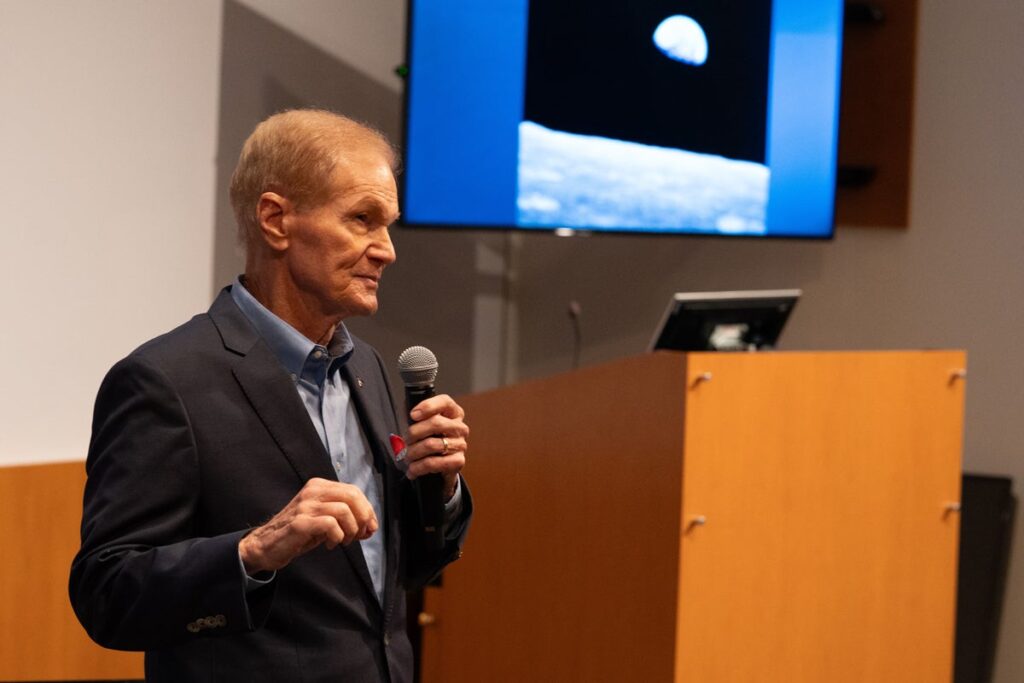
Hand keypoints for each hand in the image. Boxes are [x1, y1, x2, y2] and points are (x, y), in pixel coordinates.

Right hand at [239, 478, 377, 573]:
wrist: (265, 546)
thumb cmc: (298, 534)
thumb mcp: (324, 520)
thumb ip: (346, 518)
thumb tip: (371, 526)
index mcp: (319, 486)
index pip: (354, 491)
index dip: (367, 510)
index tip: (370, 528)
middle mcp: (312, 491)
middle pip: (352, 496)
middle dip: (363, 518)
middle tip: (360, 535)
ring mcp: (305, 506)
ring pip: (344, 510)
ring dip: (351, 530)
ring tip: (344, 541)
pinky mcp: (300, 523)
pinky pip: (330, 524)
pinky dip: (337, 536)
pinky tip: (331, 544)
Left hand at [405, 394, 468, 499]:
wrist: (439, 467)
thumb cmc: (429, 440)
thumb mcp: (422, 424)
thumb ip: (416, 416)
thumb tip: (408, 414)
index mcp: (452, 412)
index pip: (445, 402)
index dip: (428, 406)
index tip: (413, 415)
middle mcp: (459, 427)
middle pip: (436, 423)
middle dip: (414, 433)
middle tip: (405, 441)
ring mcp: (460, 444)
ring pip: (431, 444)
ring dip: (413, 452)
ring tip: (406, 457)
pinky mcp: (458, 461)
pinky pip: (434, 463)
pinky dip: (418, 467)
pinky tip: (412, 470)